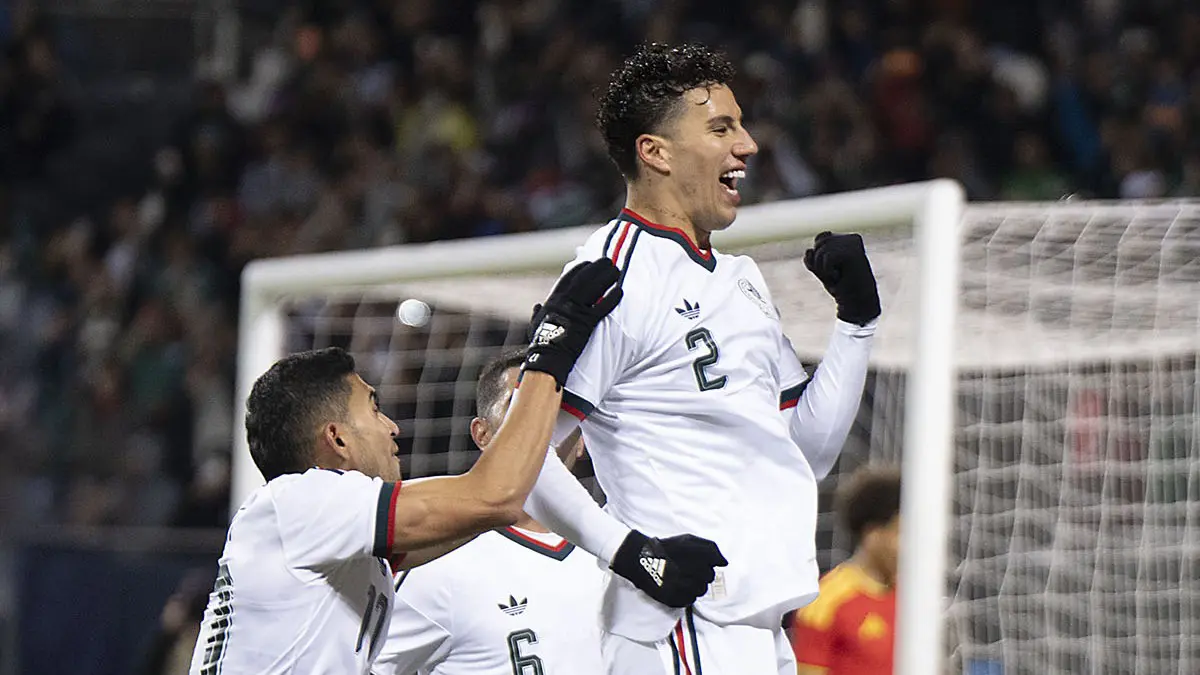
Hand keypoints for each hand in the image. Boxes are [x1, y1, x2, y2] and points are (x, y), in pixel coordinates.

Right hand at [524, 259, 622, 386]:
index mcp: (554, 300)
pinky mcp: (587, 322)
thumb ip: (537, 313)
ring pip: (595, 288)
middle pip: (584, 278)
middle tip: (607, 261)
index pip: (568, 278)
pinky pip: (603, 306)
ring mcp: (577, 311)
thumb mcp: (535, 325)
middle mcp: (565, 302)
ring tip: (616, 270)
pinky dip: (612, 298)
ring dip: (607, 277)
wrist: (548, 358)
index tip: (588, 263)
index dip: (580, 268)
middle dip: (597, 267)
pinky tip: (620, 291)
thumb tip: (538, 305)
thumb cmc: (541, 344)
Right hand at [610, 530, 727, 607]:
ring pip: (701, 590)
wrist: (640, 559)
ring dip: (695, 584)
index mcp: (694, 555)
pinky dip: (687, 594)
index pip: (714, 562)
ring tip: (683, 578)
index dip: (708, 562)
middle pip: (709, 577)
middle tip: (689, 569)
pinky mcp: (674, 598)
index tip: (699, 562)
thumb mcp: (688, 540)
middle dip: (702, 573)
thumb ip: (710, 548)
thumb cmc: (666, 548)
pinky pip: (690, 600)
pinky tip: (678, 586)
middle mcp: (689, 571)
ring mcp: (681, 587)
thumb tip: (724, 563)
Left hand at [803, 231, 879, 325]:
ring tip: (839, 276)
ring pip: (821, 251)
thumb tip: (809, 251)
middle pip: (819, 243)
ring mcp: (853, 245)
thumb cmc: (841, 287)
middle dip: (820, 262)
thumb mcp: (821, 270)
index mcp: (848, 238)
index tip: (835, 268)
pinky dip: (827, 271)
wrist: (857, 303)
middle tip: (836, 274)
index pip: (820, 239)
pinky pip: (826, 258)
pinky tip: (840, 276)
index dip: (820, 257)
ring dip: (824, 269)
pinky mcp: (852, 254)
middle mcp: (852, 238)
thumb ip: (812, 257)